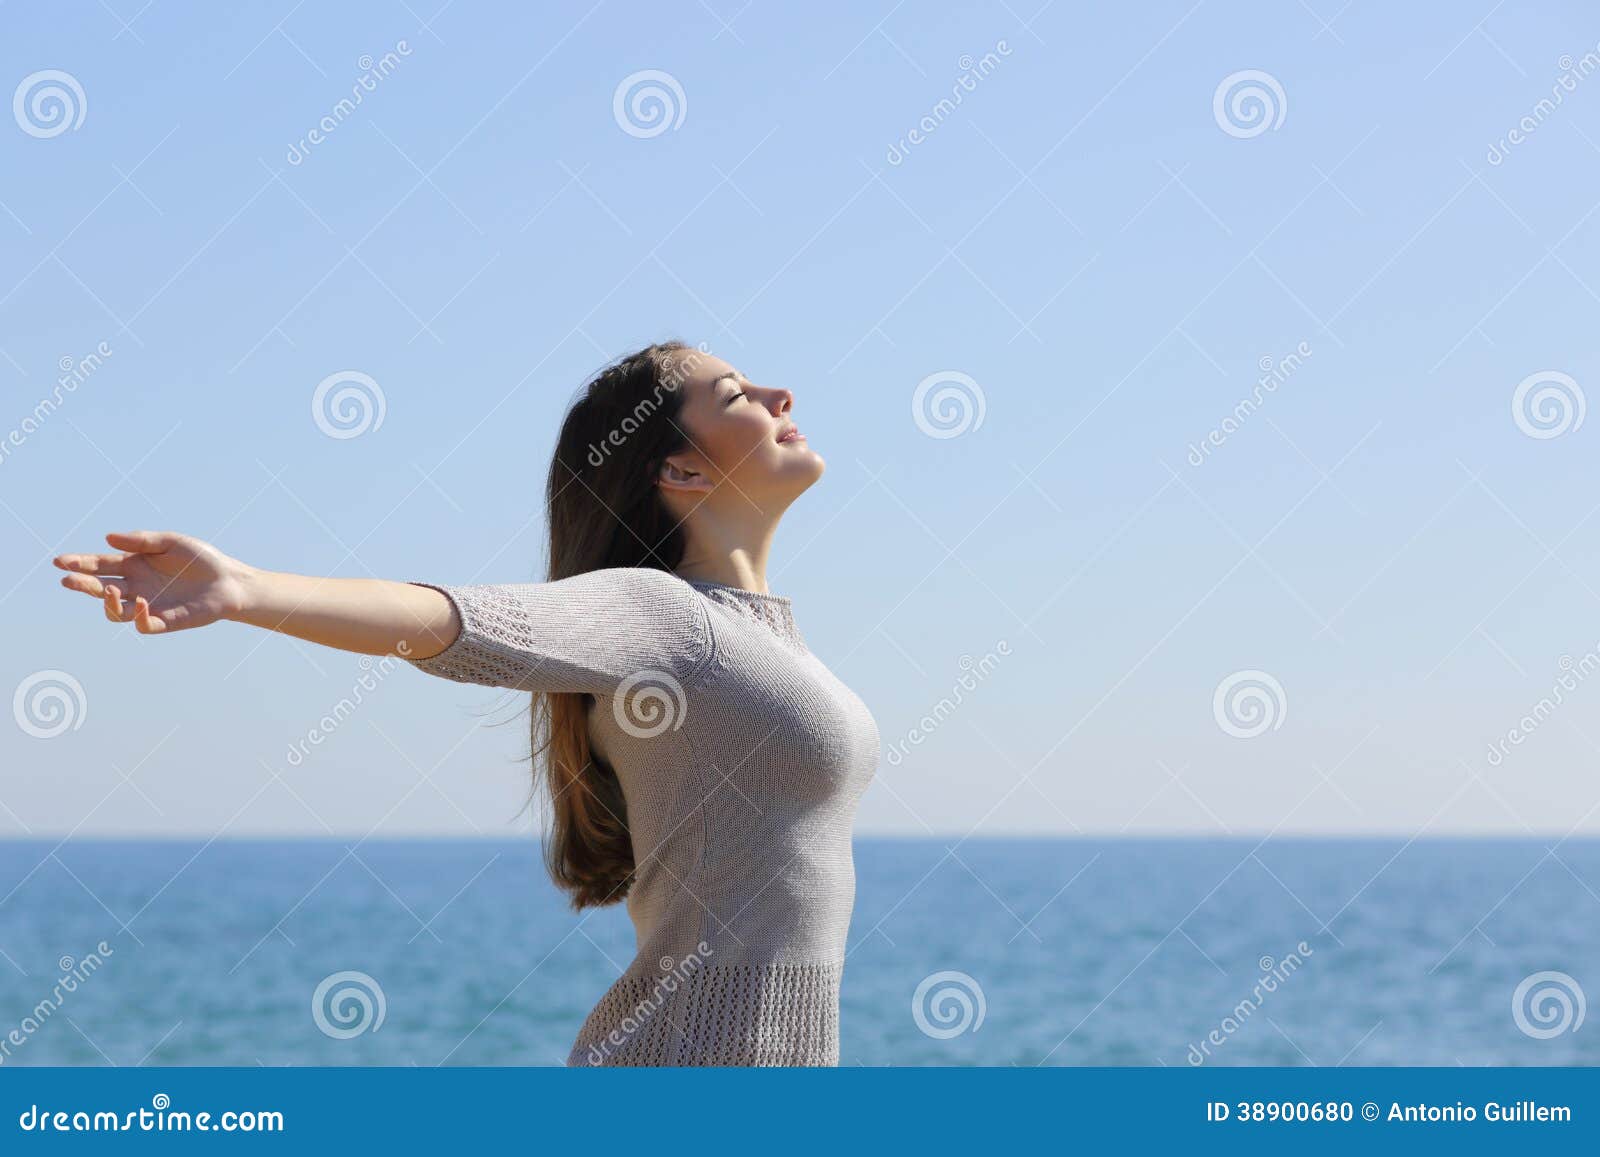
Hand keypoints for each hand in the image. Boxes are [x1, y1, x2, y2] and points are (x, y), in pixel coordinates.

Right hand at [53, 530, 255, 634]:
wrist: (230, 580)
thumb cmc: (201, 559)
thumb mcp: (171, 542)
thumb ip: (141, 541)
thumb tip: (107, 539)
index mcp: (134, 565)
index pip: (100, 565)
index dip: (80, 563)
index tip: (61, 561)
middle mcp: (135, 586)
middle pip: (99, 588)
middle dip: (81, 584)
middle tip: (68, 579)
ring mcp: (147, 605)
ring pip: (114, 611)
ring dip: (106, 601)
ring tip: (108, 588)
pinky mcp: (164, 621)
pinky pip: (142, 624)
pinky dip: (136, 616)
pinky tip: (141, 602)